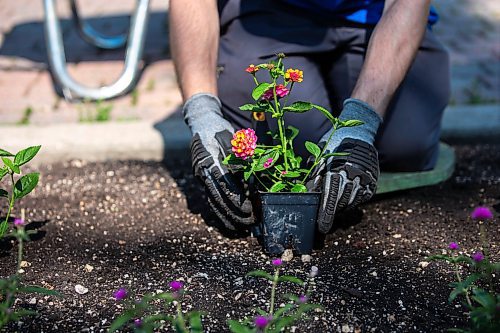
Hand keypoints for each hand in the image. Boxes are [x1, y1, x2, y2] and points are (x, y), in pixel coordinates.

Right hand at [183, 94, 252, 228]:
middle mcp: (203, 172)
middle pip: (218, 198)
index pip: (225, 185)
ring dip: (227, 216)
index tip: (249, 209)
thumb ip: (237, 154)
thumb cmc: (218, 129)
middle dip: (234, 213)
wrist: (201, 123)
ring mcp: (201, 177)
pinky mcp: (203, 180)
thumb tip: (245, 173)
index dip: (237, 199)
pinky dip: (220, 211)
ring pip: (213, 202)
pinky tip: (229, 220)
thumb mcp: (230, 137)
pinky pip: (210, 198)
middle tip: (250, 222)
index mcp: (210, 161)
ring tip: (241, 226)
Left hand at [311, 138, 378, 232]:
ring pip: (350, 204)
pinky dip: (352, 202)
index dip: (326, 215)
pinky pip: (360, 199)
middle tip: (325, 222)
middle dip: (331, 215)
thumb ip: (314, 175)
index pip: (330, 199)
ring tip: (334, 208)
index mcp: (336, 171)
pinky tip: (346, 198)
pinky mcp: (372, 183)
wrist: (358, 136)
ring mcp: (364, 180)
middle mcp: (351, 177)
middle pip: (340, 204)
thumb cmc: (334, 147)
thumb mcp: (321, 158)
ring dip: (341, 209)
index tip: (322, 227)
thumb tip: (304, 192)